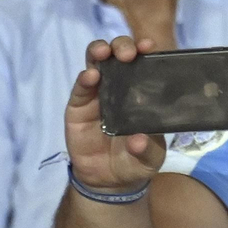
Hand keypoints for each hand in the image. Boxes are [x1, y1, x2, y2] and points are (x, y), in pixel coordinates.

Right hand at [65, 37, 166, 194]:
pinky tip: (90, 76)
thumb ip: (147, 149)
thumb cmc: (135, 161)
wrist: (109, 181)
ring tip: (104, 53)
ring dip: (99, 52)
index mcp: (140, 91)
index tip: (148, 46)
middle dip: (122, 46)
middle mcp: (119, 86)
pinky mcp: (78, 107)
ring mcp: (97, 95)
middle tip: (128, 54)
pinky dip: (84, 79)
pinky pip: (80, 89)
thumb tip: (139, 140)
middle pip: (117, 55)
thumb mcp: (149, 159)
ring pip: (95, 63)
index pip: (143, 63)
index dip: (144, 50)